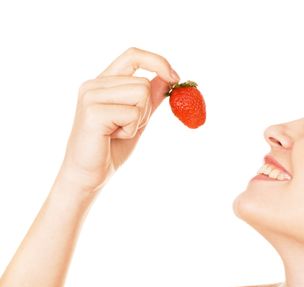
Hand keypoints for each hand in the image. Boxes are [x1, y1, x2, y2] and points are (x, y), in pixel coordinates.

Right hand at [58, 47, 179, 191]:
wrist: (90, 174)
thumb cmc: (111, 147)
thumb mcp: (137, 118)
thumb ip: (150, 97)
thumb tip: (168, 78)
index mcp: (103, 81)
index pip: (133, 55)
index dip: (158, 62)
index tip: (175, 78)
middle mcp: (94, 84)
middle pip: (143, 82)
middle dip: (146, 109)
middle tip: (127, 127)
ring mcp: (91, 96)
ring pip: (140, 94)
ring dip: (138, 119)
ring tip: (118, 132)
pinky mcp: (92, 112)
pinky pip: (132, 113)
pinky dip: (130, 130)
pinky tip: (112, 138)